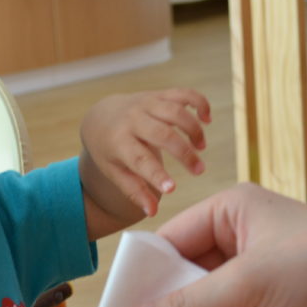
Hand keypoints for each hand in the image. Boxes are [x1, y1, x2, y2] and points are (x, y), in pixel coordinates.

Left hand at [80, 89, 210, 216]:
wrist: (100, 116)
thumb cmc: (110, 150)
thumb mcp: (115, 172)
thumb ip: (134, 191)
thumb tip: (152, 213)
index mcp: (119, 142)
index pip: (139, 159)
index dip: (156, 174)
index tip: (172, 188)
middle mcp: (133, 120)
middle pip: (162, 134)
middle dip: (184, 153)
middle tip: (199, 170)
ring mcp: (146, 104)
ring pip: (176, 111)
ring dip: (194, 130)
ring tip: (201, 147)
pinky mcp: (158, 95)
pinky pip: (183, 94)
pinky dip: (199, 103)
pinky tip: (207, 119)